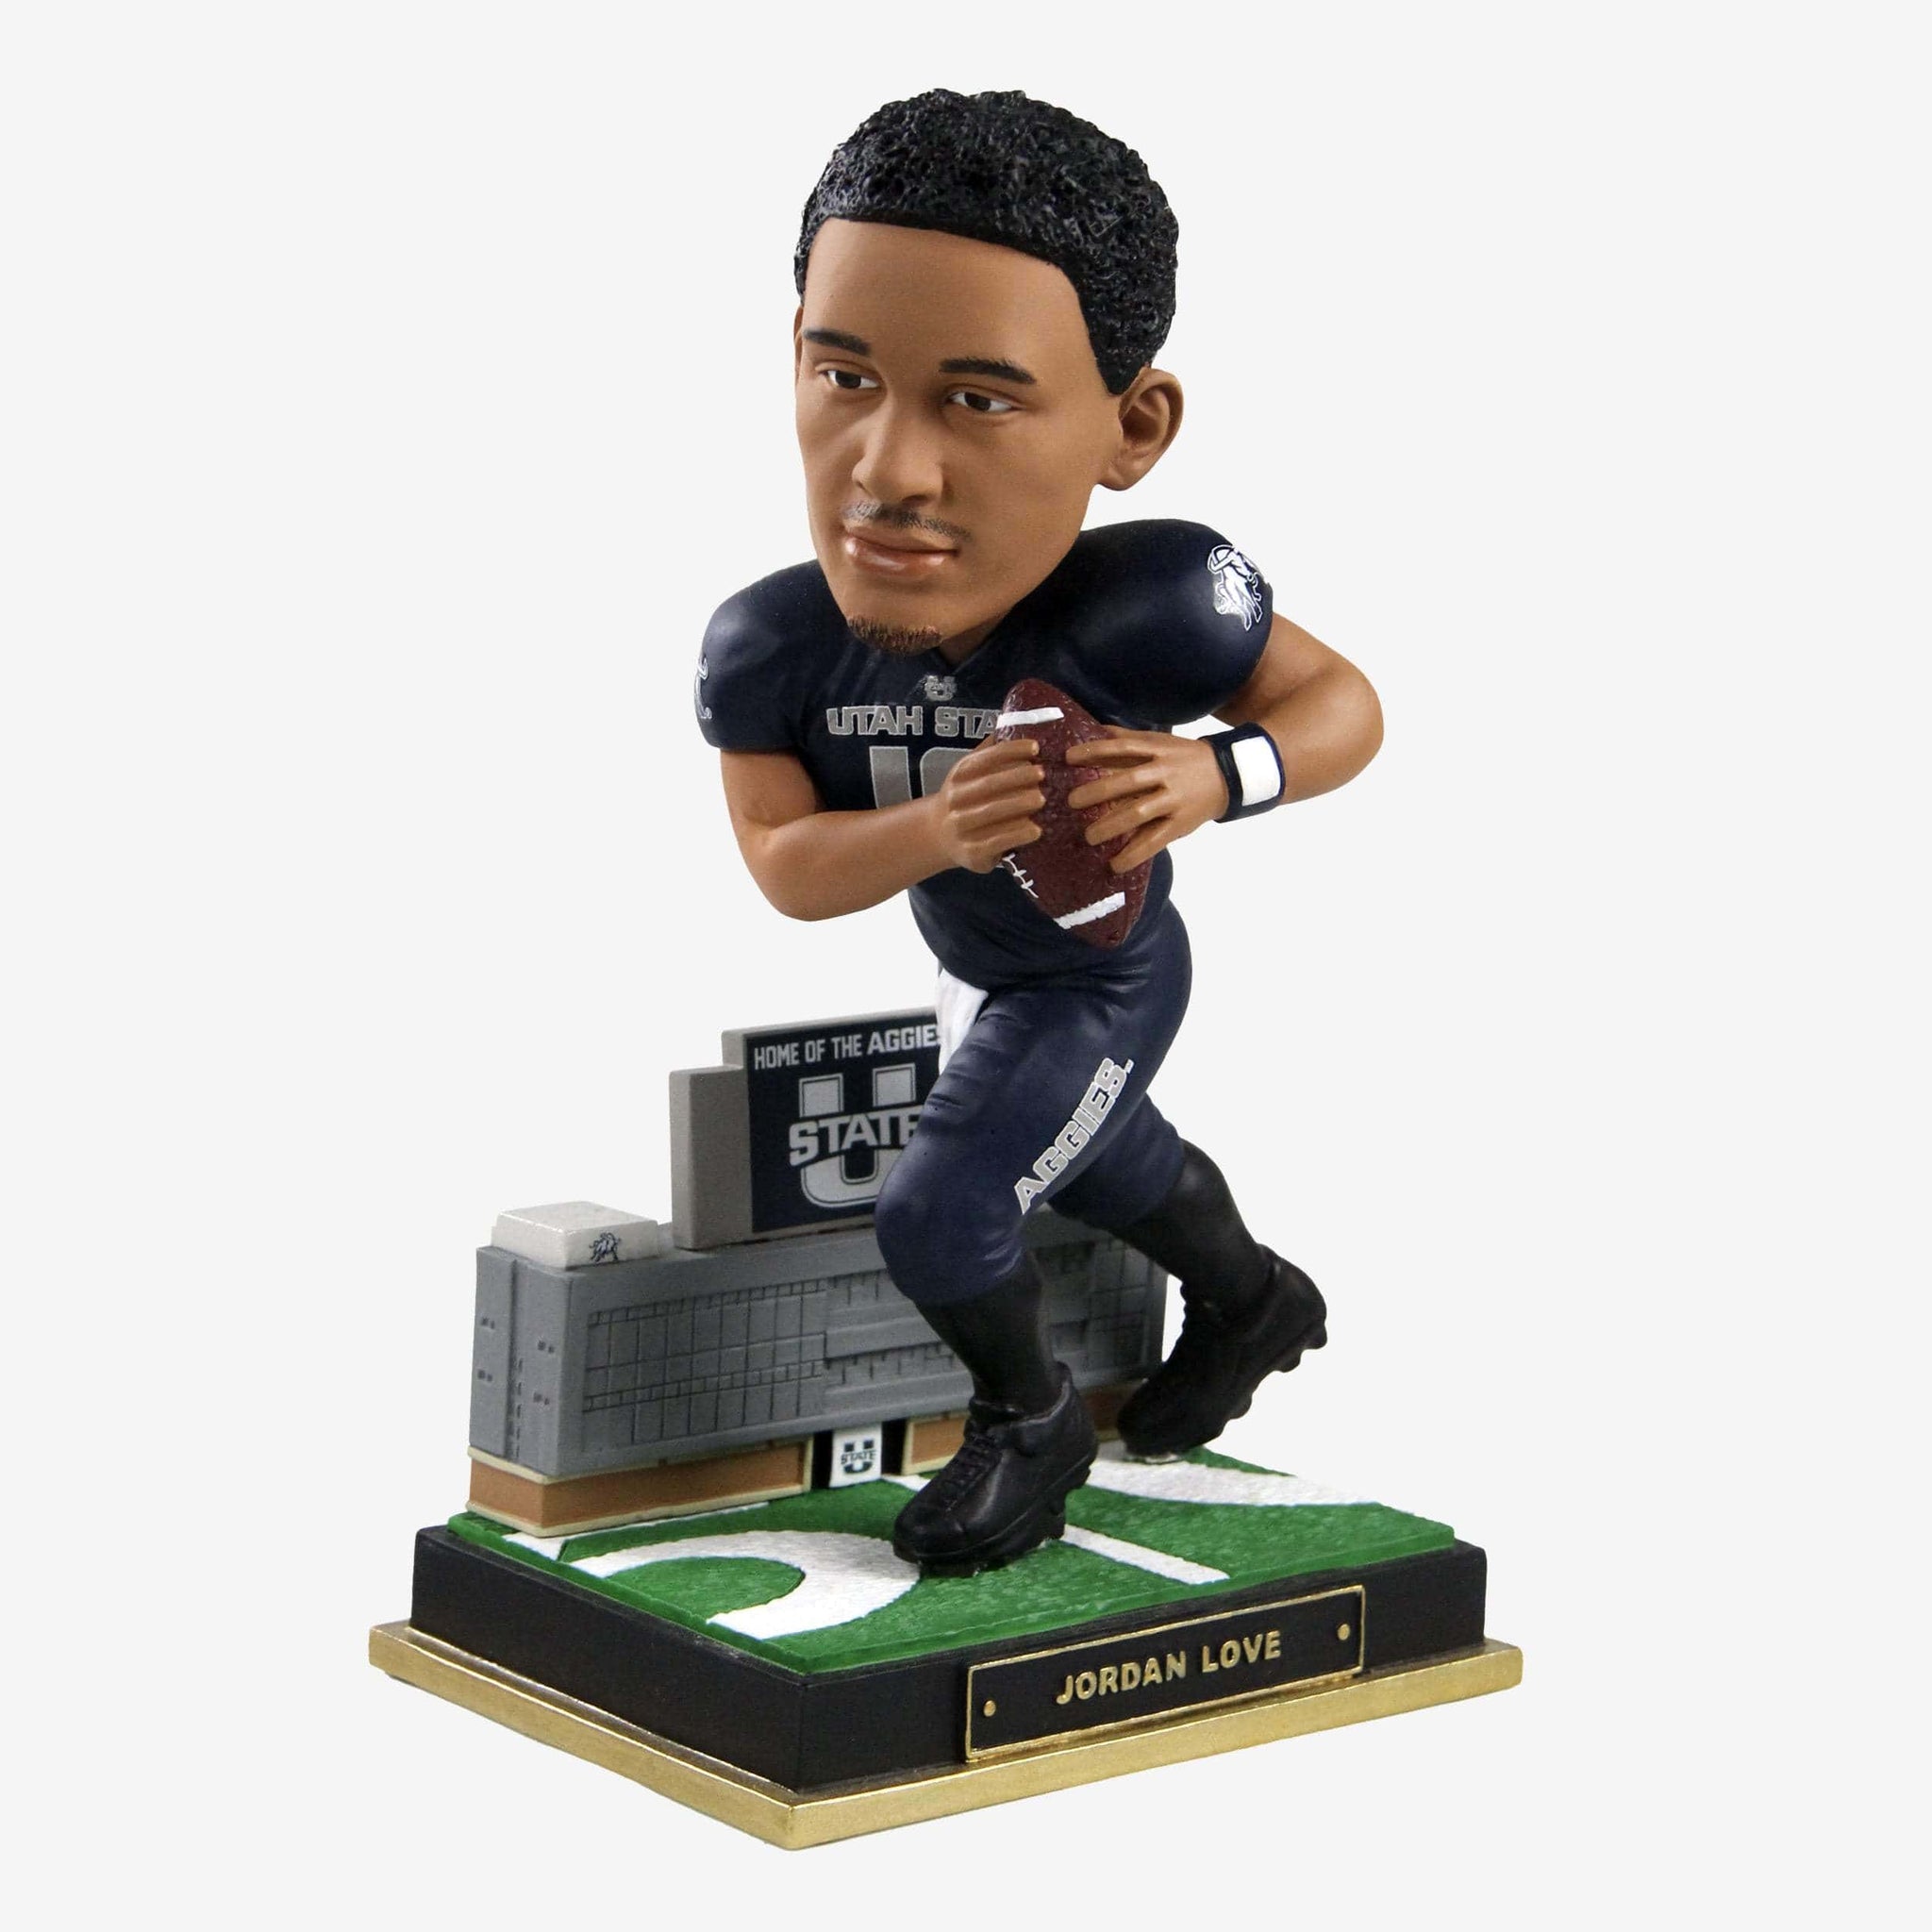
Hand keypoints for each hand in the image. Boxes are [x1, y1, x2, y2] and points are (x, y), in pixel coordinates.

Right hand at [931, 736, 1045, 872]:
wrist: (938, 835)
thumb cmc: (966, 798)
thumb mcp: (969, 772)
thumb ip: (989, 752)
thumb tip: (1019, 722)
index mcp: (959, 775)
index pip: (985, 758)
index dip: (1011, 750)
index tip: (1035, 747)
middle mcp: (956, 799)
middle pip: (989, 785)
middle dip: (1018, 777)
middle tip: (1043, 774)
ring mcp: (961, 827)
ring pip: (992, 813)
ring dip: (1019, 805)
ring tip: (1043, 799)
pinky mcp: (971, 852)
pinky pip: (996, 842)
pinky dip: (1018, 835)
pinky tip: (1037, 830)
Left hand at [1065, 730, 1228, 872]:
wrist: (1228, 775)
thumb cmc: (1185, 758)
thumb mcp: (1161, 742)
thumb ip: (1129, 739)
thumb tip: (1093, 730)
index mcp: (1158, 750)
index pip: (1123, 747)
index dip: (1095, 750)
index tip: (1069, 757)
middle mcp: (1166, 772)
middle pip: (1129, 780)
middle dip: (1098, 791)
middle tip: (1071, 802)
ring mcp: (1174, 799)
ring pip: (1139, 812)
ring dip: (1111, 826)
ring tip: (1089, 837)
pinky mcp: (1180, 823)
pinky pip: (1155, 840)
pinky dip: (1134, 854)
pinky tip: (1115, 864)